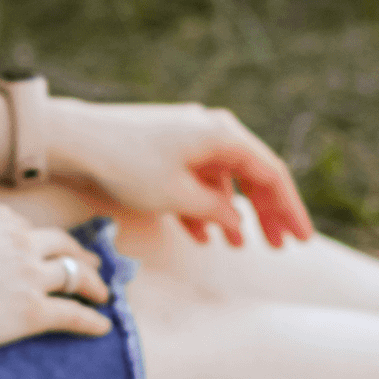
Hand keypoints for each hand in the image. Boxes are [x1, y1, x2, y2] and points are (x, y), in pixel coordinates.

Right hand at [0, 206, 112, 351]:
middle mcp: (21, 242)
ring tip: (103, 293)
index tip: (43, 248)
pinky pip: (73, 313)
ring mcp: (31, 276)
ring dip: (93, 284)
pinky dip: (92, 320)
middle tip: (91, 263)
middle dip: (79, 254)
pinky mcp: (33, 310)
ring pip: (75, 275)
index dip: (37, 240)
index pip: (26, 227)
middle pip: (62, 244)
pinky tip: (103, 326)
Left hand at [49, 99, 313, 249]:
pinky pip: (197, 179)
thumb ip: (216, 210)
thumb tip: (238, 222)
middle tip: (281, 247)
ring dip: (233, 214)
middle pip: (252, 176)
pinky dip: (203, 206)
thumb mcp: (179, 195)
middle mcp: (212, 131)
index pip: (271, 175)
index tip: (302, 240)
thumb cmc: (128, 164)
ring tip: (242, 247)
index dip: (290, 210)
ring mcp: (189, 139)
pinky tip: (202, 236)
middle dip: (267, 214)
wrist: (76, 140)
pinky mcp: (168, 149)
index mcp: (224, 136)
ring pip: (223, 180)